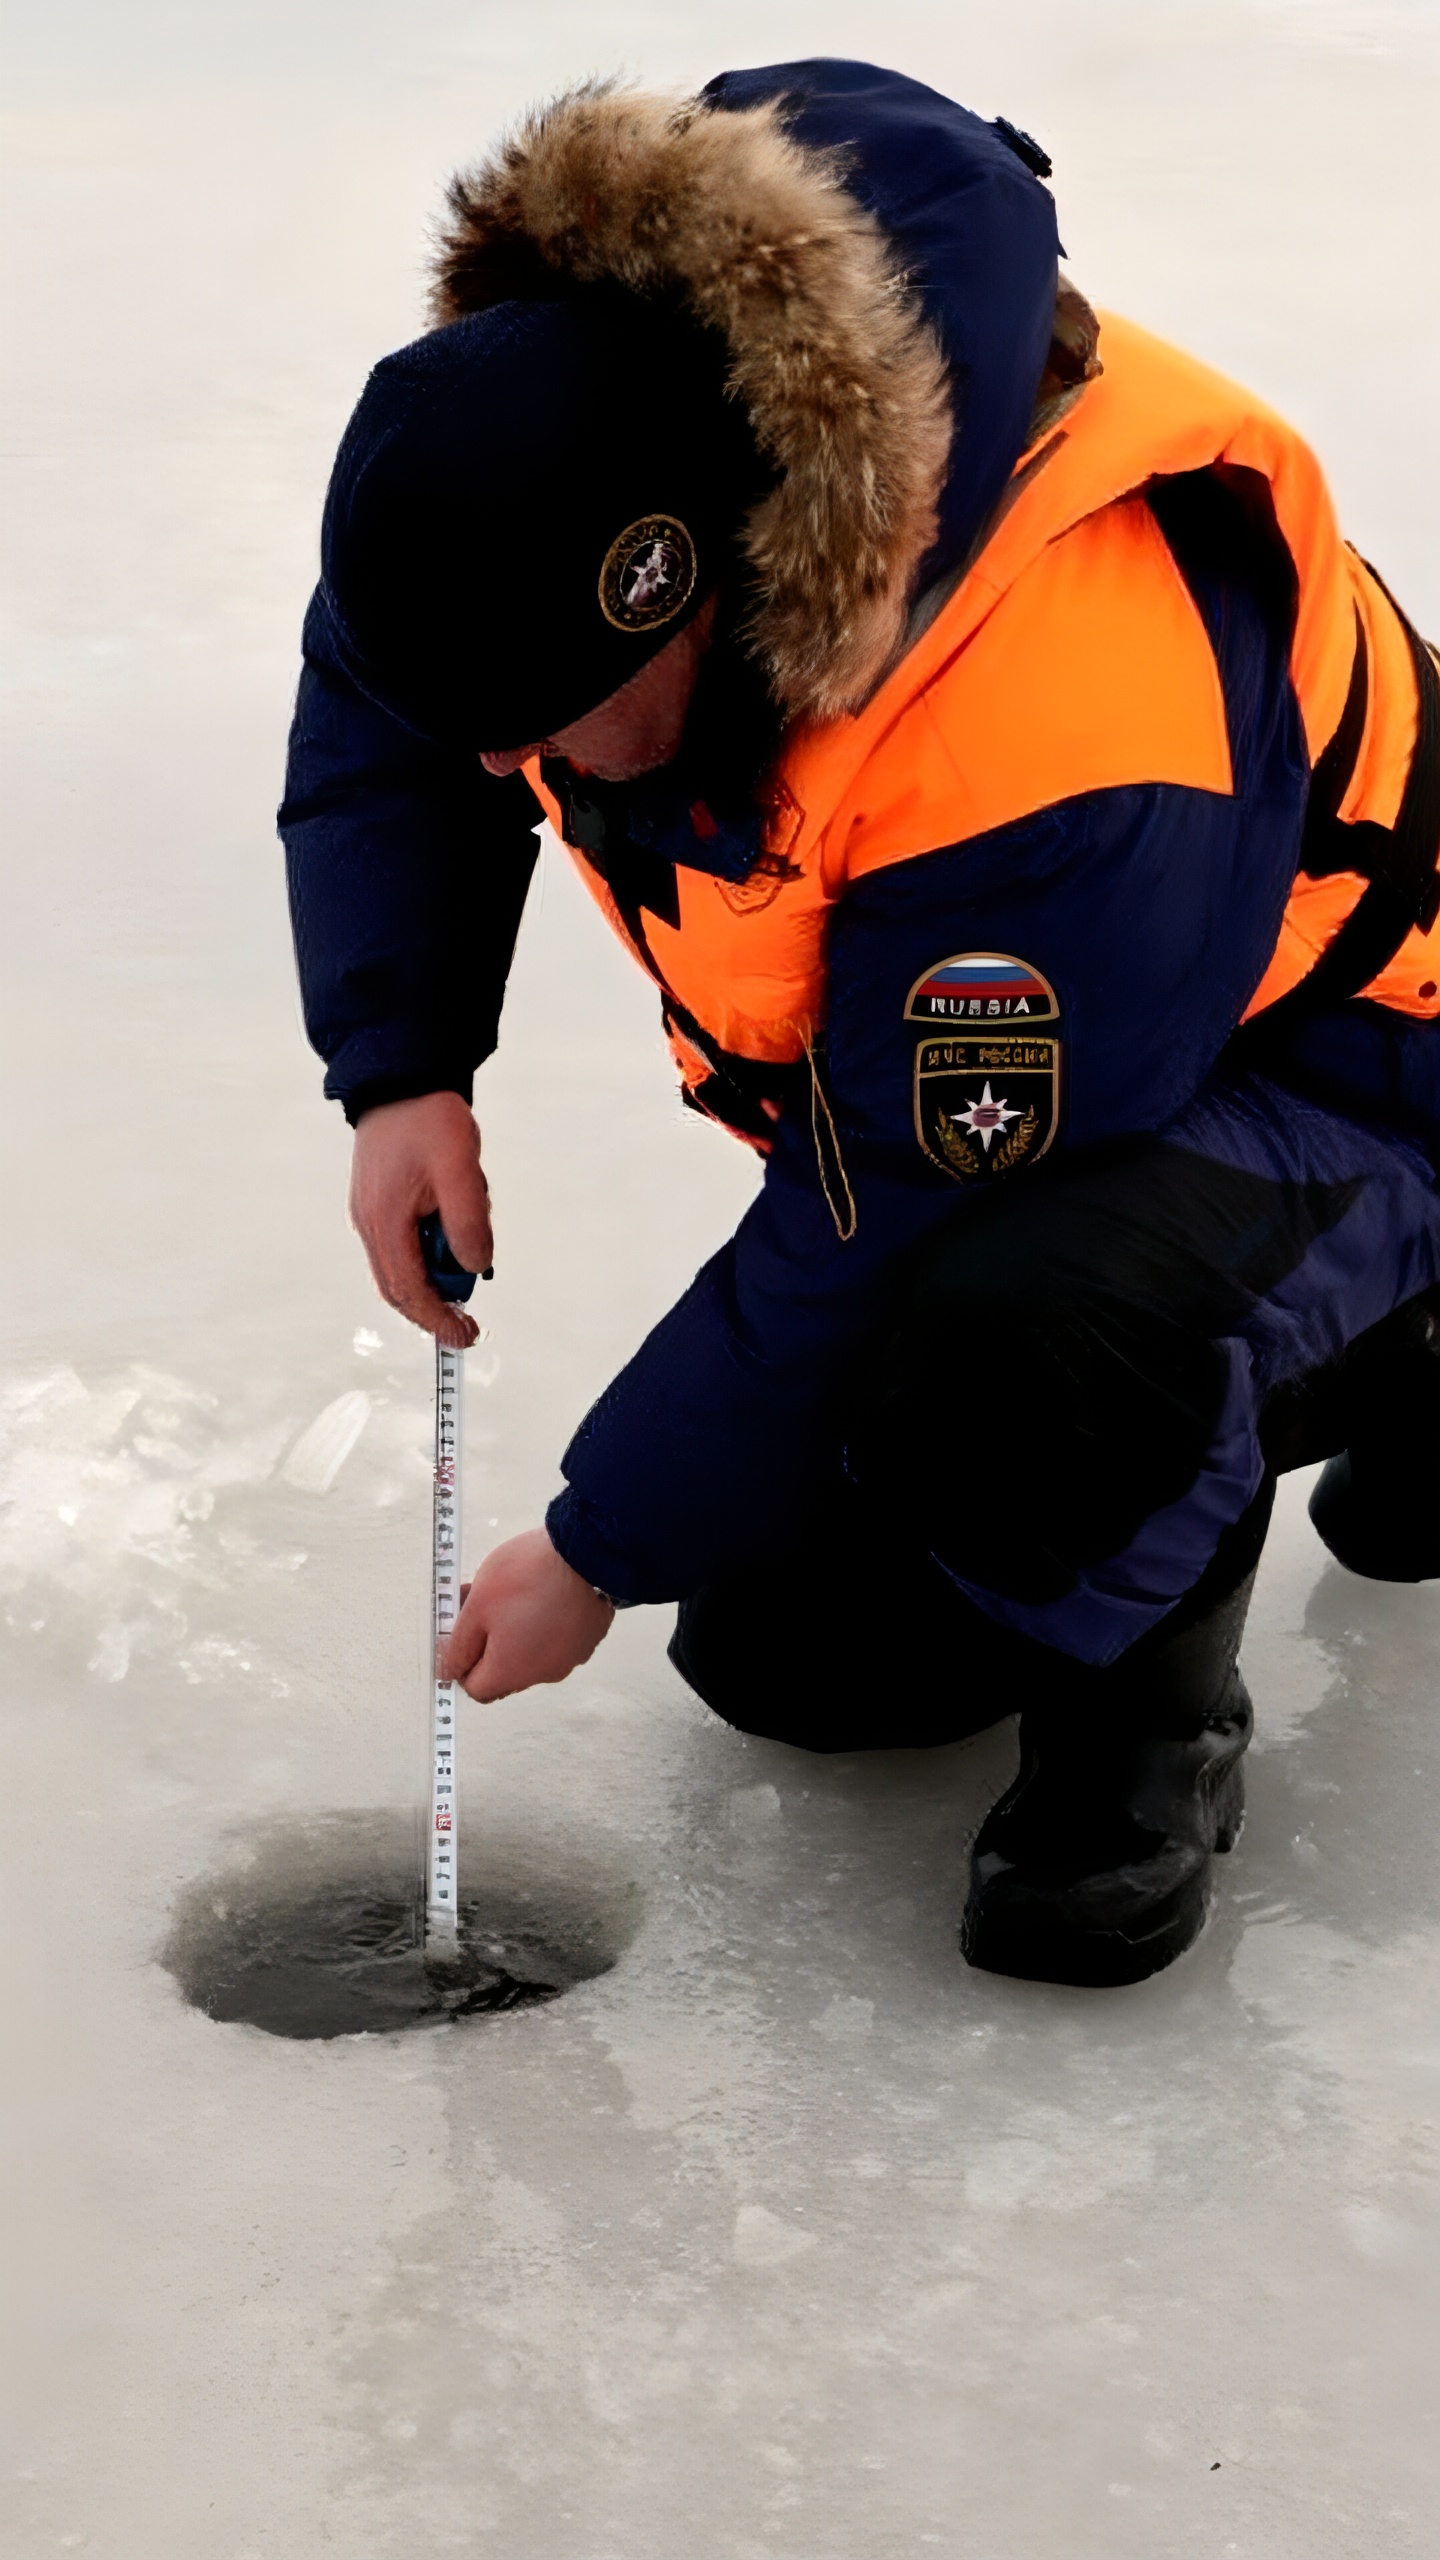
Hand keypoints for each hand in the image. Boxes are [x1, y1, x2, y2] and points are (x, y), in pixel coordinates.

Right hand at [349, 1092, 491, 1346]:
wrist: (401, 1077)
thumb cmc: (426, 1117)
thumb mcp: (461, 1171)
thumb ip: (469, 1223)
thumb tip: (474, 1266)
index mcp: (384, 1220)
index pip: (408, 1290)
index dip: (437, 1319)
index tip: (463, 1335)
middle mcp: (369, 1222)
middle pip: (399, 1287)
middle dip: (435, 1307)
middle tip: (468, 1319)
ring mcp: (370, 1212)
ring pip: (400, 1266)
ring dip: (436, 1270)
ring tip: (468, 1242)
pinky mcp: (379, 1201)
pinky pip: (402, 1243)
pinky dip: (429, 1250)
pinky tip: (454, 1226)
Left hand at [443, 1529, 614, 1701]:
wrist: (584, 1552)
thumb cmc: (527, 1575)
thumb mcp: (476, 1605)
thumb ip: (458, 1645)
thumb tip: (449, 1672)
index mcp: (512, 1671)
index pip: (475, 1687)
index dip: (462, 1661)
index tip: (462, 1631)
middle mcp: (543, 1674)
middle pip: (505, 1672)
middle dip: (489, 1643)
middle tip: (484, 1605)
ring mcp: (570, 1658)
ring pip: (532, 1655)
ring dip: (518, 1634)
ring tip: (517, 1595)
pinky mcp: (588, 1639)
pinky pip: (557, 1641)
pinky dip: (546, 1626)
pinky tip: (545, 1596)